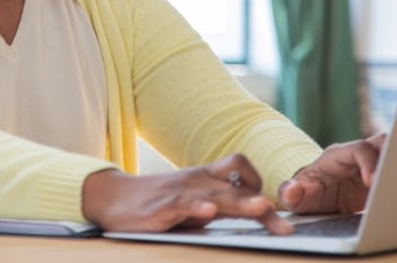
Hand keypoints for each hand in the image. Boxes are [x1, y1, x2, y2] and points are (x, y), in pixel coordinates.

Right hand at [82, 154, 293, 234]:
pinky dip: (196, 206)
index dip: (260, 184)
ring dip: (241, 202)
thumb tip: (260, 213)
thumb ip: (221, 205)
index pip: (240, 168)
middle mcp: (196, 180)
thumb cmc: (157, 203)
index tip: (273, 209)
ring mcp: (179, 192)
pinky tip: (207, 212)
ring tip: (261, 208)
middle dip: (263, 207)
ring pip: (216, 194)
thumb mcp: (193, 202)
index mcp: (205, 177)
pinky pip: (182, 203)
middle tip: (285, 228)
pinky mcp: (161, 206)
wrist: (112, 198)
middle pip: (237, 188)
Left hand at [278, 133, 387, 213]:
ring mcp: (374, 165)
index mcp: (339, 156)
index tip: (372, 183)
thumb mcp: (296, 194)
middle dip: (396, 153)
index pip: (359, 149)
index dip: (368, 162)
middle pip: (383, 142)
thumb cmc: (307, 193)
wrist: (318, 198)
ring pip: (396, 152)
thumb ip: (291, 192)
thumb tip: (291, 191)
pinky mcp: (384, 178)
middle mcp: (359, 156)